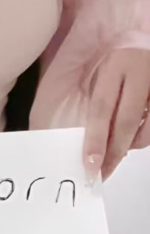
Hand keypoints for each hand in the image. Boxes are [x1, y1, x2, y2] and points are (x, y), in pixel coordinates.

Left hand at [83, 49, 149, 181]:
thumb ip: (100, 98)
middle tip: (102, 173)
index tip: (89, 165)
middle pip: (125, 122)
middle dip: (113, 152)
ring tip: (119, 151)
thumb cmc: (122, 59)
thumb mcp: (106, 69)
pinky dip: (145, 137)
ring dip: (131, 146)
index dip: (95, 139)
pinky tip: (135, 137)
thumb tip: (89, 140)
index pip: (101, 108)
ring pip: (147, 129)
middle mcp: (141, 71)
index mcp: (117, 64)